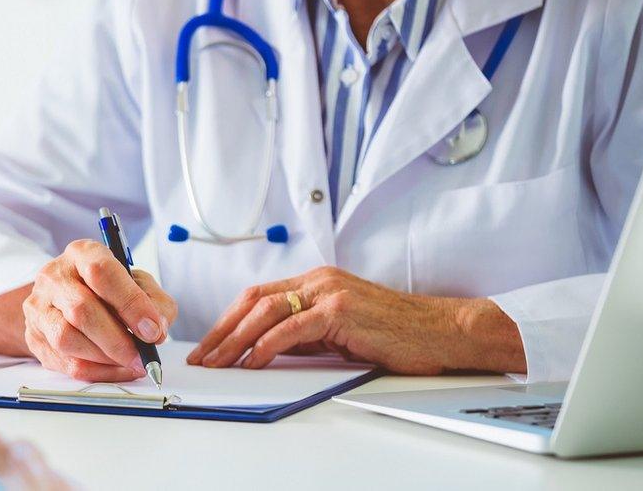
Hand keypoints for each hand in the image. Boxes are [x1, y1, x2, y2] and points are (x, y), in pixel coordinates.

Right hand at [23, 239, 177, 381]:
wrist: (67, 298)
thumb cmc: (107, 289)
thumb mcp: (137, 283)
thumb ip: (155, 302)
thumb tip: (156, 329)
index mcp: (82, 254)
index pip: (101, 272)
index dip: (130, 303)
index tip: (151, 329)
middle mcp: (54, 276)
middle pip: (81, 310)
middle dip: (118, 339)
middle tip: (143, 355)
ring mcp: (39, 307)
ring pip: (67, 339)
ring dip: (105, 358)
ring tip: (131, 362)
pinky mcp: (34, 337)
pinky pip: (65, 362)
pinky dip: (97, 372)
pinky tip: (116, 369)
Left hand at [187, 266, 524, 374]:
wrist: (440, 331)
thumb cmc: (396, 334)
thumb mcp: (339, 332)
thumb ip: (305, 334)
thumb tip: (266, 349)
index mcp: (317, 281)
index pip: (259, 295)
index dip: (229, 319)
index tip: (210, 344)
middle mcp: (318, 279)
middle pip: (254, 299)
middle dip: (222, 329)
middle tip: (202, 356)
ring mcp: (329, 291)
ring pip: (266, 310)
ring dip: (235, 339)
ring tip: (218, 362)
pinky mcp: (340, 309)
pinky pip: (292, 327)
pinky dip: (266, 345)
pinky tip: (252, 361)